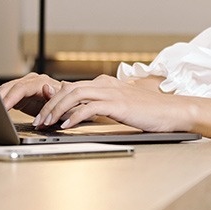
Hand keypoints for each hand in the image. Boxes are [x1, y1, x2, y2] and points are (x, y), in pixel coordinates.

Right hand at [0, 73, 64, 116]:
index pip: (21, 88)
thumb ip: (55, 96)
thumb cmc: (66, 103)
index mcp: (41, 82)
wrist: (66, 103)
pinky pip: (6, 93)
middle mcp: (31, 81)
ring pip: (6, 89)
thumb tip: (47, 88)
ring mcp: (25, 85)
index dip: (11, 98)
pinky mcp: (20, 92)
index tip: (2, 108)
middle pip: (11, 87)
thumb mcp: (63, 101)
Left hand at [34, 75, 189, 132]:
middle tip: (38, 121)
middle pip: (68, 89)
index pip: (71, 87)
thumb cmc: (149, 111)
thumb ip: (100, 103)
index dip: (54, 100)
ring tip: (46, 124)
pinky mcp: (118, 104)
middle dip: (49, 105)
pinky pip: (89, 107)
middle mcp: (105, 84)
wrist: (172, 111)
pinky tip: (66, 126)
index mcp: (105, 83)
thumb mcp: (119, 105)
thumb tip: (79, 108)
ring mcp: (111, 92)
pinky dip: (74, 116)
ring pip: (74, 95)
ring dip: (57, 110)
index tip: (42, 114)